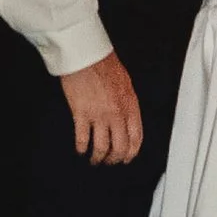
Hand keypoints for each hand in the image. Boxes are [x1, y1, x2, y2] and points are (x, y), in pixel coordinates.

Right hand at [59, 50, 142, 166]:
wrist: (85, 55)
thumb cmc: (104, 63)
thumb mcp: (125, 83)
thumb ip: (127, 103)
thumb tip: (126, 118)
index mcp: (130, 105)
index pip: (136, 137)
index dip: (131, 153)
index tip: (126, 158)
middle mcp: (117, 113)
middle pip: (120, 147)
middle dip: (114, 159)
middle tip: (109, 162)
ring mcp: (99, 115)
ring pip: (102, 147)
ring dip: (98, 158)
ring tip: (94, 159)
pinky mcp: (81, 114)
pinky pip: (83, 139)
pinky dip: (81, 148)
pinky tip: (80, 149)